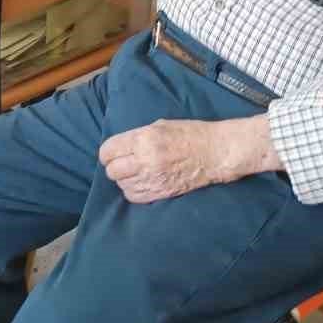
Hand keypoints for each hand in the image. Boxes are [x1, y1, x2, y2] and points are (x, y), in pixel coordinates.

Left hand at [100, 116, 277, 203]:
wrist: (214, 153)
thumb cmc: (190, 134)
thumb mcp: (160, 125)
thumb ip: (138, 136)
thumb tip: (120, 147)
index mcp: (144, 139)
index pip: (109, 151)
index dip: (107, 153)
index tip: (111, 154)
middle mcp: (145, 160)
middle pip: (113, 171)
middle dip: (114, 166)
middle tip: (122, 163)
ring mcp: (153, 179)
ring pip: (122, 185)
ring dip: (125, 179)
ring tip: (134, 172)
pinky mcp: (161, 193)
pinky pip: (134, 197)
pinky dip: (133, 191)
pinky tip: (141, 183)